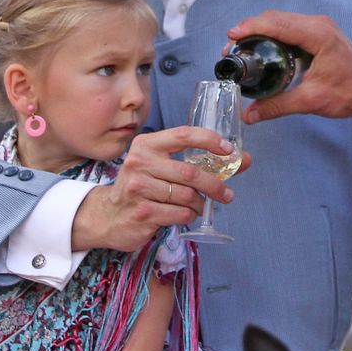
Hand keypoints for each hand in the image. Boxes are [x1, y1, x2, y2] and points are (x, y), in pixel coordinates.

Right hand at [69, 126, 249, 252]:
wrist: (107, 215)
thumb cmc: (142, 187)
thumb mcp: (160, 166)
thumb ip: (196, 161)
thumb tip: (244, 159)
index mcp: (146, 144)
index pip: (184, 134)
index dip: (210, 140)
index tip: (229, 150)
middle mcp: (139, 162)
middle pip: (190, 172)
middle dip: (214, 185)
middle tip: (227, 194)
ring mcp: (139, 188)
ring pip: (187, 196)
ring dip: (201, 204)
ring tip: (200, 206)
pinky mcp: (142, 212)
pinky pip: (180, 214)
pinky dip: (189, 215)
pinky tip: (186, 215)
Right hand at [230, 11, 351, 130]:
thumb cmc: (351, 93)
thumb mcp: (311, 101)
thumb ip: (278, 106)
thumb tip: (250, 114)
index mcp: (318, 35)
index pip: (276, 23)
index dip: (251, 28)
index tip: (232, 37)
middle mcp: (318, 25)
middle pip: (275, 18)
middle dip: (250, 29)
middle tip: (232, 48)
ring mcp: (320, 27)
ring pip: (281, 20)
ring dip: (260, 30)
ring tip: (243, 48)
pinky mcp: (320, 33)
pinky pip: (290, 26)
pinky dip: (273, 33)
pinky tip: (262, 49)